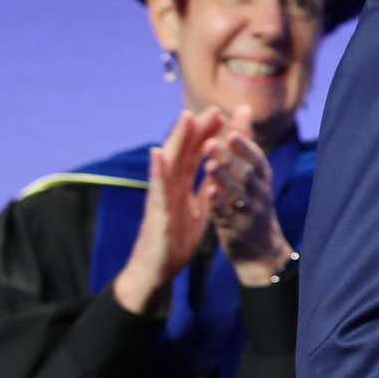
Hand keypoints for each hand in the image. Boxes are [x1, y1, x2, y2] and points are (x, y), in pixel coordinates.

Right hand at [113, 108, 222, 314]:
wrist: (158, 269)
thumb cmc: (175, 239)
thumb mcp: (199, 210)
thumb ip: (205, 188)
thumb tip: (218, 169)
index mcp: (181, 185)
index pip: (196, 154)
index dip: (207, 135)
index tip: (222, 114)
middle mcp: (169, 185)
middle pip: (183, 152)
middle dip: (197, 129)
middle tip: (212, 108)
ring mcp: (161, 196)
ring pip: (169, 163)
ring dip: (177, 139)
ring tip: (185, 116)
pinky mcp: (156, 212)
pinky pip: (157, 189)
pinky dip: (156, 170)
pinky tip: (157, 154)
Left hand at [201, 105, 294, 286]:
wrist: (261, 251)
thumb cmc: (253, 204)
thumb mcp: (253, 172)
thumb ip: (245, 141)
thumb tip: (243, 108)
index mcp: (261, 176)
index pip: (256, 157)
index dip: (245, 145)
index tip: (232, 132)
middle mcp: (258, 192)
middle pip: (246, 173)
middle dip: (229, 158)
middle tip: (211, 144)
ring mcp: (248, 212)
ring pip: (237, 193)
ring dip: (223, 179)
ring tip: (209, 166)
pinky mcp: (235, 230)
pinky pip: (227, 216)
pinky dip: (220, 205)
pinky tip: (210, 194)